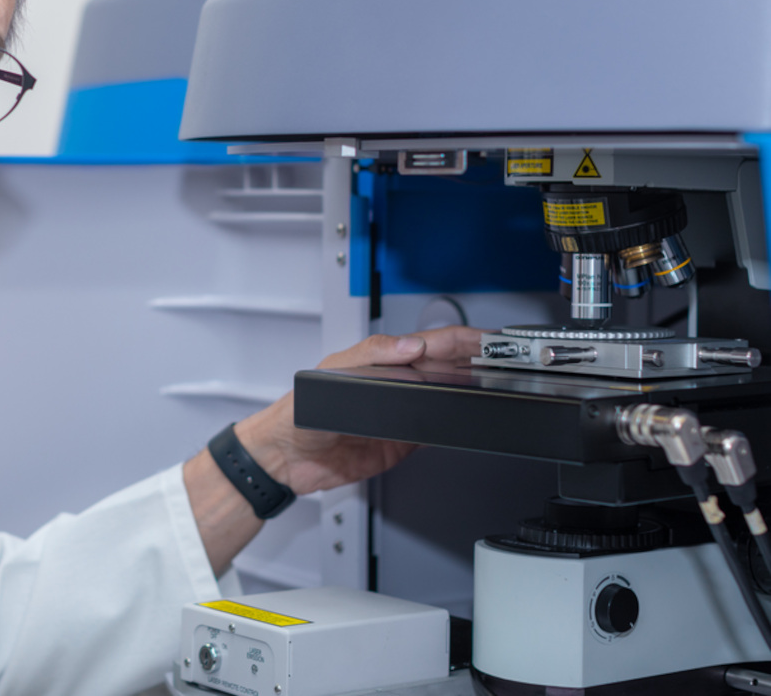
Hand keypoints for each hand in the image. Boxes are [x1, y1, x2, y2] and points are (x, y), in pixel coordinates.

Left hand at [236, 326, 481, 495]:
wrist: (287, 459)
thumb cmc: (298, 412)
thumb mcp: (332, 375)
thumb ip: (371, 357)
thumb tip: (409, 346)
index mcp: (383, 361)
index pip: (434, 344)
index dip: (465, 340)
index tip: (491, 338)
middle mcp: (398, 383)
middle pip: (449, 367)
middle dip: (480, 361)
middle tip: (511, 361)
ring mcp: (404, 412)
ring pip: (449, 396)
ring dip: (474, 389)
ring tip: (504, 384)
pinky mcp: (403, 441)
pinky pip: (437, 429)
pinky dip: (457, 423)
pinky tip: (472, 419)